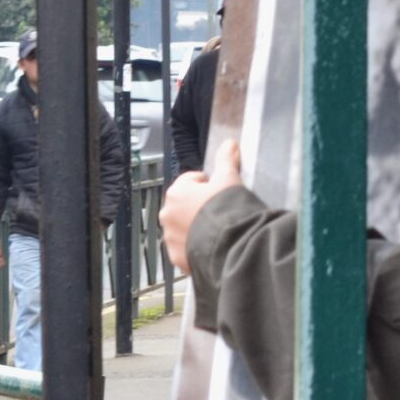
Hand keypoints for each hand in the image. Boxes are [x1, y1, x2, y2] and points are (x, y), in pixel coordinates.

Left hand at [162, 140, 243, 273]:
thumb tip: (229, 143)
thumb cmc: (227, 208)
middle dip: (198, 206)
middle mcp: (167, 214)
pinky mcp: (176, 257)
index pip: (191, 180)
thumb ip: (226, 160)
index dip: (209, 184)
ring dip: (195, 226)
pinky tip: (211, 244)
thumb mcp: (229, 179)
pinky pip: (185, 248)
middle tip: (220, 211)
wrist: (231, 243)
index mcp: (177, 192)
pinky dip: (194, 246)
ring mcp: (170, 237)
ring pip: (183, 227)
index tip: (221, 191)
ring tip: (216, 230)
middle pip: (184, 205)